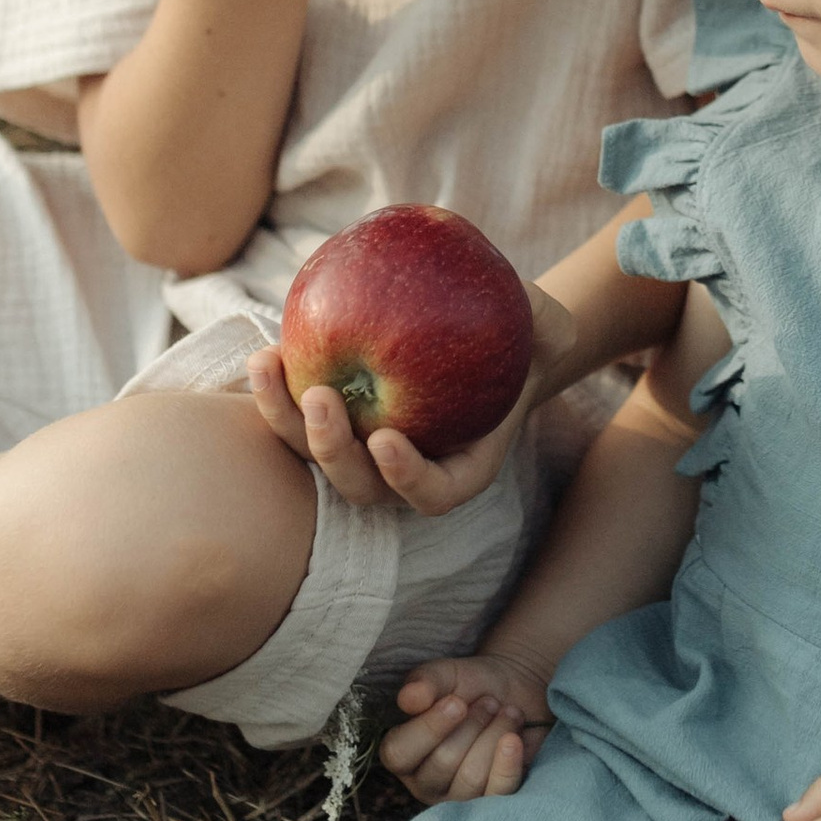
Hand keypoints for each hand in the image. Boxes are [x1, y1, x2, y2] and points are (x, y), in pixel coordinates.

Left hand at [243, 294, 561, 516]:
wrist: (476, 328)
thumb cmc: (517, 333)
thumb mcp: (546, 327)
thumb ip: (552, 329)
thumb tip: (550, 326)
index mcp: (458, 468)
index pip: (431, 493)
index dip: (405, 479)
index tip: (386, 440)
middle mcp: (402, 471)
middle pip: (359, 487)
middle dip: (332, 452)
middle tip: (321, 398)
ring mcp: (360, 448)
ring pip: (313, 456)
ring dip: (285, 420)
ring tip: (269, 364)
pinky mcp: (328, 417)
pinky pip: (294, 415)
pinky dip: (275, 390)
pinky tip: (268, 349)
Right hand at [382, 649, 554, 799]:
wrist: (514, 690)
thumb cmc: (470, 685)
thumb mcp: (446, 674)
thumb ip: (425, 682)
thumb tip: (409, 697)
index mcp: (402, 753)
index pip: (399, 754)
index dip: (429, 728)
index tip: (457, 702)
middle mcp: (424, 781)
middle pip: (442, 763)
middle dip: (472, 725)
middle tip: (490, 702)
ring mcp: (457, 797)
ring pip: (472, 778)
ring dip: (493, 736)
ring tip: (507, 712)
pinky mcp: (491, 801)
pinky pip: (497, 793)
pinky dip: (508, 764)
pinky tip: (514, 739)